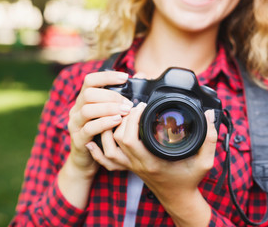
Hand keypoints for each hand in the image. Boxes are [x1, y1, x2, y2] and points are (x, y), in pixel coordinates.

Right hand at [67, 70, 132, 177]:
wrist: (86, 160)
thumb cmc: (102, 134)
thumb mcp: (110, 113)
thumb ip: (123, 96)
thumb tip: (141, 76)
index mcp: (83, 100)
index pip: (90, 80)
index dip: (107, 76)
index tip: (125, 77)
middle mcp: (76, 110)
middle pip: (88, 94)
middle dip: (111, 96)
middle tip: (128, 103)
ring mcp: (75, 124)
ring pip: (87, 110)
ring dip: (108, 109)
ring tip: (125, 111)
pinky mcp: (78, 139)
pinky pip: (89, 128)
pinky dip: (104, 123)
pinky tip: (117, 121)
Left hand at [87, 103, 216, 196]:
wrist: (178, 198)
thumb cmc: (189, 180)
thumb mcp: (205, 161)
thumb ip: (209, 138)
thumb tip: (210, 114)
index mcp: (152, 161)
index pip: (130, 139)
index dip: (132, 119)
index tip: (141, 105)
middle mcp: (137, 164)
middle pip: (117, 139)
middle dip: (121, 119)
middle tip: (131, 106)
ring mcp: (131, 166)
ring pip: (109, 148)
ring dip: (109, 130)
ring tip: (119, 115)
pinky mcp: (128, 166)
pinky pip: (107, 161)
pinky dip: (98, 151)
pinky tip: (93, 141)